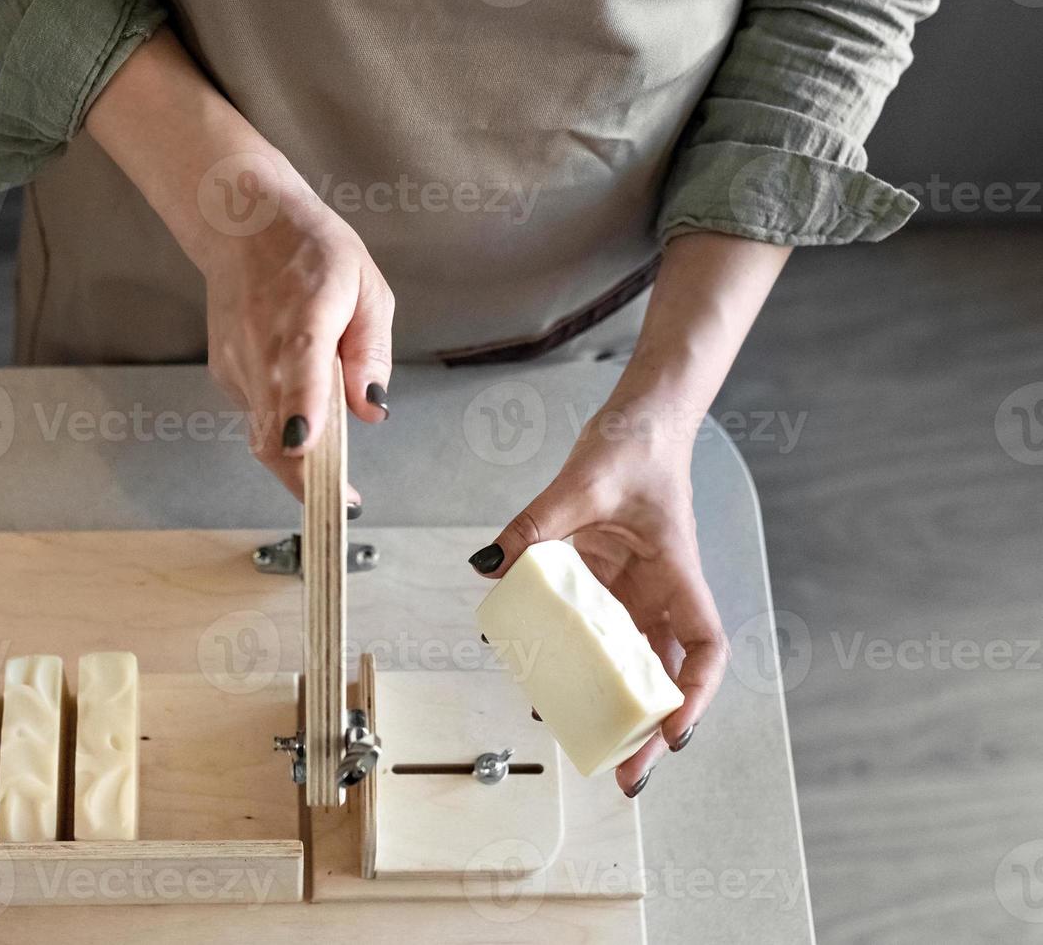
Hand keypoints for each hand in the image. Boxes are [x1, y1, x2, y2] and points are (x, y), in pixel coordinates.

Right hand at [199, 172, 393, 502]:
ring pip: (265, 433)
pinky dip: (284, 426)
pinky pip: (259, 418)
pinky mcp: (225, 375)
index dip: (301, 410)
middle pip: (274, 424)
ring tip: (331, 463)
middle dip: (306, 473)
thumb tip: (372, 408)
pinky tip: (302, 407)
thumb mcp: (367, 288)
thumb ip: (371, 351)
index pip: (299, 368)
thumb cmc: (312, 252)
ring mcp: (236, 364)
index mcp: (305, 316)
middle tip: (341, 500)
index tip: (306, 446)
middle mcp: (261, 345)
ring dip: (298, 457)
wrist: (243, 225)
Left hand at [468, 411, 729, 796]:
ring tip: (576, 736)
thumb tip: (491, 564)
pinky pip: (592, 629)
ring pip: (628, 660)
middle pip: (666, 672)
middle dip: (649, 727)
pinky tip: (541, 675)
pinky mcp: (606, 582)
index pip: (705, 646)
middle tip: (623, 774)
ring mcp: (634, 590)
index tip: (671, 731)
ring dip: (608, 701)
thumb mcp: (582, 481)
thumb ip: (536, 523)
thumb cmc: (632, 446)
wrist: (635, 421)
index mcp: (676, 573)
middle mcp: (661, 591)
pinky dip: (573, 656)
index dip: (694, 694)